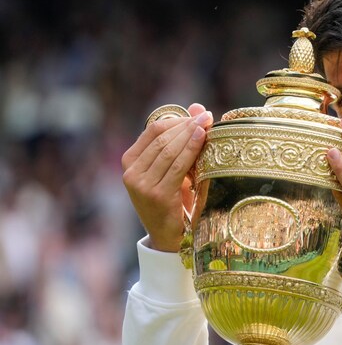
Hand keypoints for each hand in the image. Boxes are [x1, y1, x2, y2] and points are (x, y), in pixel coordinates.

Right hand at [121, 103, 212, 251]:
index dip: (177, 119)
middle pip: (162, 138)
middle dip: (187, 125)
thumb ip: (181, 139)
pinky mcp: (156, 195)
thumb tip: (197, 107)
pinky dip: (191, 150)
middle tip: (207, 117)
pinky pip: (177, 166)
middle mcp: (131, 172)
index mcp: (130, 161)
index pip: (153, 130)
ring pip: (169, 150)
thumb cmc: (174, 200)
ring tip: (208, 124)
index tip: (199, 114)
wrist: (170, 237)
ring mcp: (141, 185)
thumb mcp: (174, 168)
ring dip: (191, 135)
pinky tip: (203, 139)